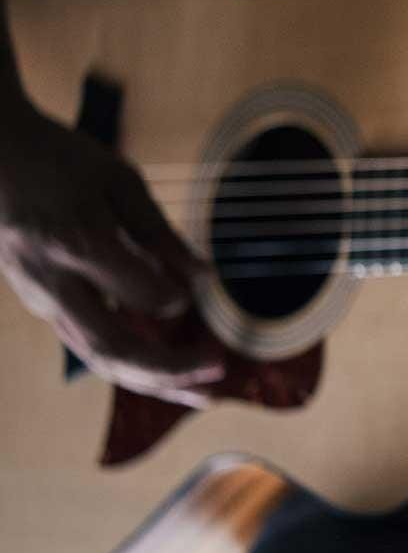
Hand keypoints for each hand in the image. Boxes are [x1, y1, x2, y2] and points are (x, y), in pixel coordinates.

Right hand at [0, 101, 222, 406]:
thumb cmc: (58, 160)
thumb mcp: (117, 181)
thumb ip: (159, 233)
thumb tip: (205, 279)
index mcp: (78, 244)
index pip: (141, 294)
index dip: (177, 298)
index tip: (201, 289)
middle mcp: (54, 283)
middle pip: (113, 347)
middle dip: (170, 370)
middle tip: (220, 372)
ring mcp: (41, 299)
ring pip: (98, 357)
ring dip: (154, 381)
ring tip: (203, 393)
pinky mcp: (41, 304)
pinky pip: (88, 345)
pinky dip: (132, 364)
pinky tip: (167, 371)